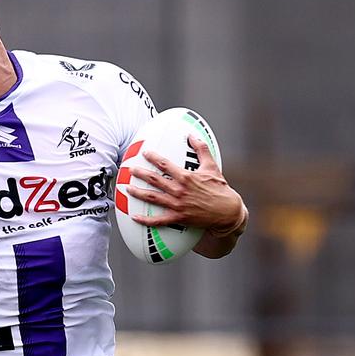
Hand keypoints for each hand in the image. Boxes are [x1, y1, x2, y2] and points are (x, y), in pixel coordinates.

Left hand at [128, 135, 244, 232]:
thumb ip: (202, 149)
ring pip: (153, 198)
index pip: (165, 165)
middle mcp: (179, 190)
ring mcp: (177, 205)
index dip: (153, 158)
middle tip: (130, 169)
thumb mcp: (212, 167)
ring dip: (138, 193)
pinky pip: (158, 220)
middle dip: (140, 174)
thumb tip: (192, 135)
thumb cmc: (220, 189)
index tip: (144, 153)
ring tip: (127, 189)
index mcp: (186, 177)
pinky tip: (134, 217)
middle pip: (154, 180)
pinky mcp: (178, 218)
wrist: (227, 212)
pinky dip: (145, 220)